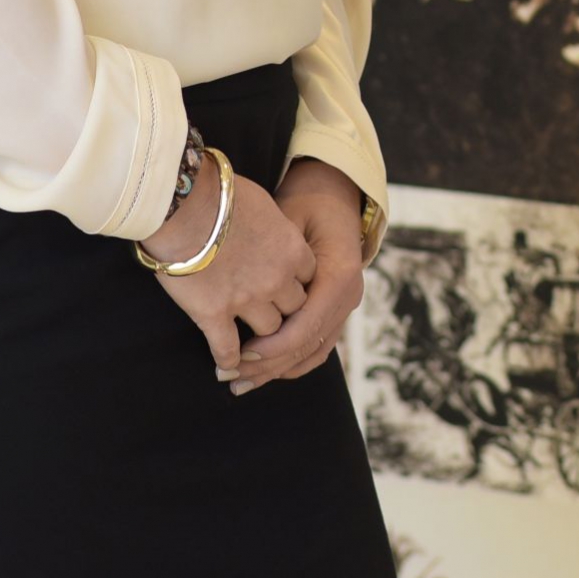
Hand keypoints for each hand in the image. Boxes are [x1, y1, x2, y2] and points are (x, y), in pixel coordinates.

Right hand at [145, 161, 317, 383]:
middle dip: (285, 311)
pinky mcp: (213, 314)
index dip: (297, 281)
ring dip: (261, 335)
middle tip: (272, 313)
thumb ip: (273, 224)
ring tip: (253, 341)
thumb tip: (267, 226)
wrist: (182, 203)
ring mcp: (246, 299)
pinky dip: (228, 358)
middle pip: (295, 308)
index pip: (310, 277)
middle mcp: (276, 278)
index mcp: (292, 249)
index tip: (287, 283)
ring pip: (269, 332)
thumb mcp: (261, 202)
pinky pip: (228, 347)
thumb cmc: (219, 192)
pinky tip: (226, 363)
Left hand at [227, 159, 370, 393]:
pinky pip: (316, 348)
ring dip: (276, 371)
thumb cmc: (305, 203)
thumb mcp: (288, 219)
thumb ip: (272, 256)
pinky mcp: (336, 311)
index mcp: (340, 274)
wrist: (335, 194)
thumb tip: (238, 288)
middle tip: (229, 376)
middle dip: (269, 366)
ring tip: (239, 382)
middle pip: (308, 345)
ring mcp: (346, 306)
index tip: (240, 354)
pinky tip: (262, 373)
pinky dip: (290, 363)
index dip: (274, 346)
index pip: (308, 325)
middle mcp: (349, 296)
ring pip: (312, 353)